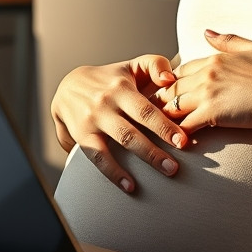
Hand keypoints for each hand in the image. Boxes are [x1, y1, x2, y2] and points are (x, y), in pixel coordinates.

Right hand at [51, 54, 188, 193]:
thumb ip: (155, 65)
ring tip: (162, 173)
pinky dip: (113, 173)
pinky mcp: (82, 135)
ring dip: (141, 159)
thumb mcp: (131, 66)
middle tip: (175, 167)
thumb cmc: (111, 78)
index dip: (164, 125)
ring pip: (118, 142)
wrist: (68, 85)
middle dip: (155, 150)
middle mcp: (106, 103)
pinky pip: (98, 157)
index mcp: (121, 87)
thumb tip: (171, 78)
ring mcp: (93, 120)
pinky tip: (130, 186)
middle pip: (133, 130)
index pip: (145, 108)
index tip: (183, 141)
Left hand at [159, 30, 251, 135]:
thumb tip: (206, 31)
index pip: (182, 69)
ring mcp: (207, 94)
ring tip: (155, 125)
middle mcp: (207, 74)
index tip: (165, 89)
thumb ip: (227, 40)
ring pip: (174, 104)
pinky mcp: (211, 114)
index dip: (172, 80)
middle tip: (150, 109)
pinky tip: (173, 139)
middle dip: (161, 98)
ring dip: (164, 115)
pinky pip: (186, 124)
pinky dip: (177, 131)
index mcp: (215, 59)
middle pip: (173, 86)